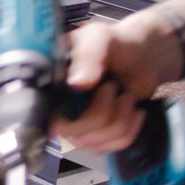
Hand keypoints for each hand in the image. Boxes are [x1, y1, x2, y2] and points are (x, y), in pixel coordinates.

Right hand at [50, 19, 173, 152]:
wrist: (144, 56)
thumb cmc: (114, 44)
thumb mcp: (98, 38)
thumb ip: (88, 55)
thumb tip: (78, 83)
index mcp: (48, 85)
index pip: (41, 114)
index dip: (61, 116)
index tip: (84, 99)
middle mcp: (57, 108)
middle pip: (72, 133)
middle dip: (102, 113)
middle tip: (112, 87)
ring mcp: (78, 125)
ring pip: (95, 143)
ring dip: (120, 119)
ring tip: (124, 96)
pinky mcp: (99, 136)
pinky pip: (112, 147)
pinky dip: (130, 130)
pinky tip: (133, 110)